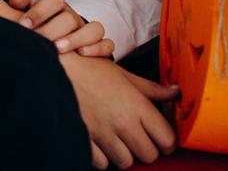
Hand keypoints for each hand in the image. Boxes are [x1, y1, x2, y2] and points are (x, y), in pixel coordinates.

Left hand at [9, 0, 115, 56]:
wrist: (61, 37)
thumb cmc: (42, 25)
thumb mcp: (30, 14)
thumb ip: (21, 4)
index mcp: (57, 7)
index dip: (39, 11)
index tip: (23, 25)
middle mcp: (74, 17)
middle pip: (70, 17)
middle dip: (52, 30)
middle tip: (39, 40)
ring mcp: (88, 30)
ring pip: (94, 29)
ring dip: (76, 38)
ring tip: (59, 48)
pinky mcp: (101, 45)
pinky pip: (108, 44)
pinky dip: (98, 48)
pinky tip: (82, 54)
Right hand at [59, 54, 177, 167]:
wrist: (51, 66)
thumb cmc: (87, 68)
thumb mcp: (122, 73)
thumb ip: (151, 88)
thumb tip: (176, 92)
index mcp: (135, 104)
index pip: (167, 138)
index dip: (167, 141)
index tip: (160, 136)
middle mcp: (121, 121)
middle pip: (149, 155)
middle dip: (146, 149)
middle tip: (138, 138)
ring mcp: (101, 133)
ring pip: (126, 163)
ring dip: (124, 154)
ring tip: (117, 140)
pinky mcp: (82, 140)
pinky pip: (102, 164)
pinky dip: (103, 158)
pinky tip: (100, 143)